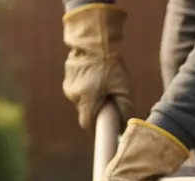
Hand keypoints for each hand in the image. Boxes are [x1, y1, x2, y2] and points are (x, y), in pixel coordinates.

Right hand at [62, 4, 133, 129]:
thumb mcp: (123, 87)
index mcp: (87, 101)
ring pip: (80, 98)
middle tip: (108, 97)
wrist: (94, 39)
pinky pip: (77, 86)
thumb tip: (126, 124)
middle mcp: (74, 96)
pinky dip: (85, 84)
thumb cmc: (110, 64)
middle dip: (96, 108)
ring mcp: (68, 85)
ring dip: (90, 95)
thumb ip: (125, 108)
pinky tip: (94, 73)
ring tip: (102, 82)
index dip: (97, 126)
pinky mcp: (67, 75)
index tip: (105, 124)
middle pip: (85, 111)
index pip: (88, 124)